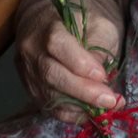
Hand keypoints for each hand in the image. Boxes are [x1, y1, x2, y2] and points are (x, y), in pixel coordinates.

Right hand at [15, 7, 122, 122]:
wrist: (50, 23)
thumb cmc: (81, 22)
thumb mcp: (98, 23)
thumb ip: (99, 45)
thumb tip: (99, 77)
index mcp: (47, 27)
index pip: (57, 45)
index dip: (79, 63)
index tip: (102, 75)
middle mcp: (31, 50)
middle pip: (52, 75)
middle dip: (84, 91)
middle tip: (110, 100)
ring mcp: (28, 72)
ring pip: (49, 95)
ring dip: (80, 106)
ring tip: (107, 108)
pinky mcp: (31, 88)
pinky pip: (48, 106)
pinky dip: (71, 114)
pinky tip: (91, 114)